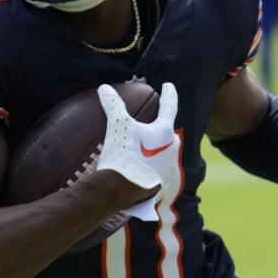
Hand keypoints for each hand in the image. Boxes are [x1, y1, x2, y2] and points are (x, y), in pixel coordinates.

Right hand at [96, 82, 180, 221]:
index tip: (168, 86)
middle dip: (161, 127)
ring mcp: (168, 170)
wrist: (121, 191)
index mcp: (165, 133)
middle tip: (152, 123)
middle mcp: (172, 150)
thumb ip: (113, 105)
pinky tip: (135, 169)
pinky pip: (155, 171)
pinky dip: (148, 167)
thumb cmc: (123, 155)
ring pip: (164, 153)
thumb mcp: (117, 126)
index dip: (169, 94)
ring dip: (155, 149)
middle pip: (168, 133)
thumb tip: (105, 88)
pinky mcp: (161, 186)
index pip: (169, 106)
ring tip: (141, 148)